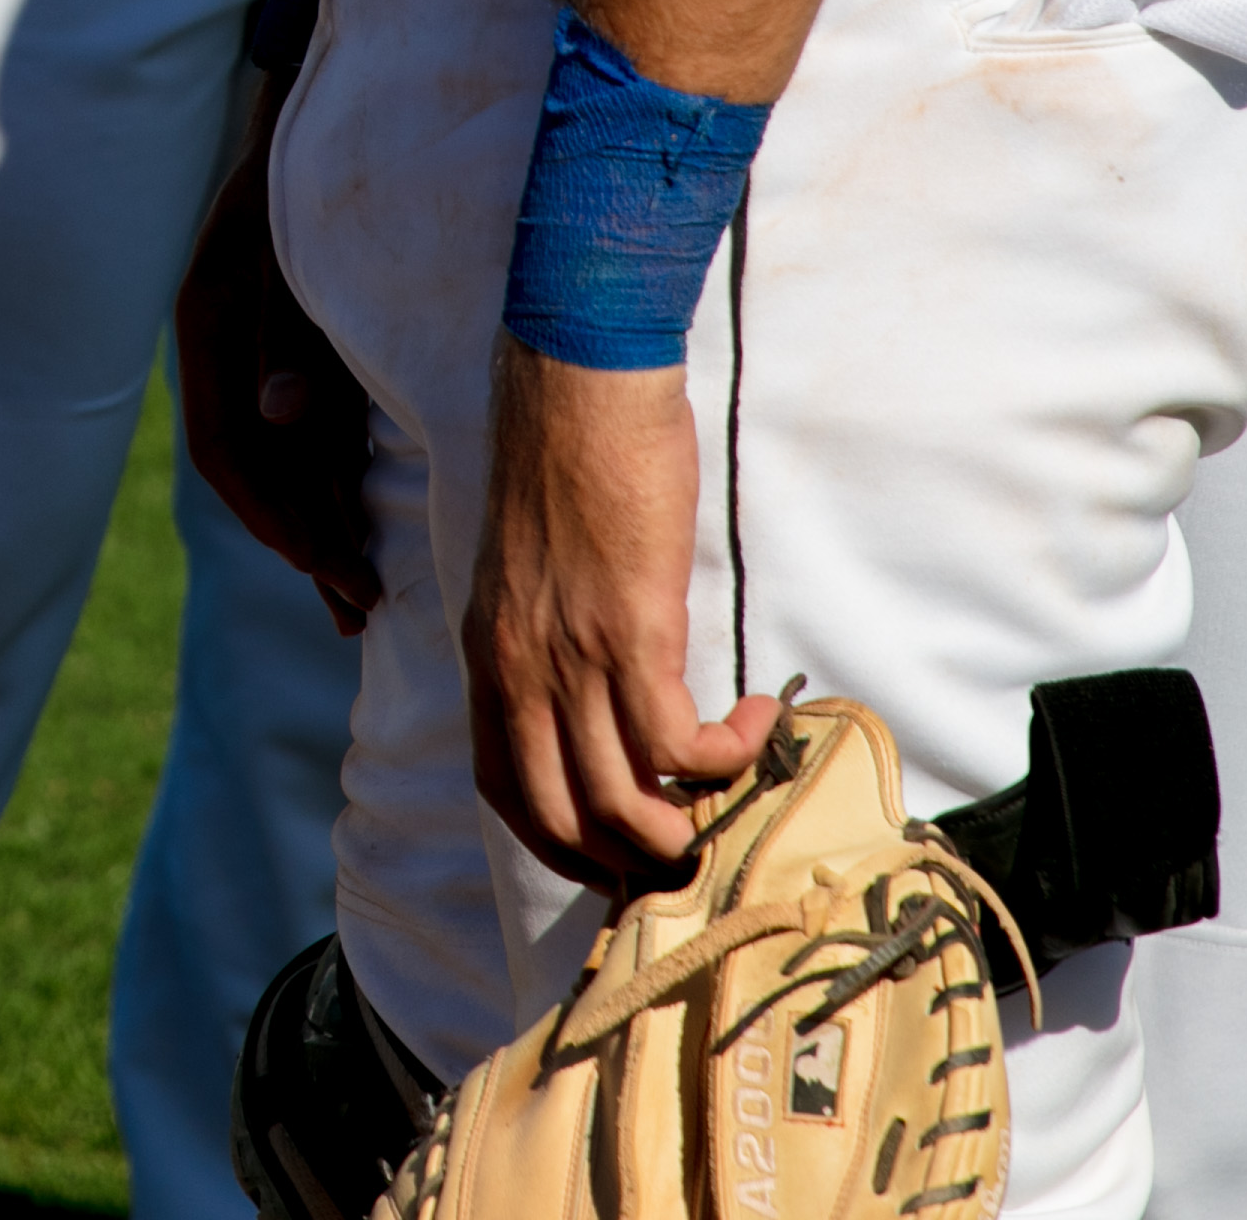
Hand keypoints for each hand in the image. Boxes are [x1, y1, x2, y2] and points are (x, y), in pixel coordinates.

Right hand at [175, 68, 381, 633]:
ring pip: (279, 455)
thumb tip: (279, 417)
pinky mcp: (298, 333)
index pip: (227, 450)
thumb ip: (291, 328)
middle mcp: (224, 340)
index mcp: (206, 318)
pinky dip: (334, 477)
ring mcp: (257, 338)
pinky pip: (305, 426)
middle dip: (304, 542)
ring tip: (366, 592)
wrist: (347, 85)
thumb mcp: (304, 243)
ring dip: (319, 522)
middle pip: (253, 468)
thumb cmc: (325, 164)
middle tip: (363, 609)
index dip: (279, 521)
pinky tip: (369, 514)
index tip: (336, 574)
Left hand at [465, 344, 778, 885]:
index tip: (610, 855)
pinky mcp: (631, 635)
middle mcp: (518, 670)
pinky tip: (756, 719)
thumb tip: (595, 683)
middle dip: (624, 860)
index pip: (503, 786)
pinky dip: (722, 754)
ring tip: (731, 795)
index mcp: (490, 654)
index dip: (557, 840)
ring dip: (683, 827)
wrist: (579, 387)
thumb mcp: (527, 566)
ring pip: (622, 801)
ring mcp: (570, 659)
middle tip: (687, 855)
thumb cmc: (564, 459)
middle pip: (560, 817)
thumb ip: (545, 631)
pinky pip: (675, 744)